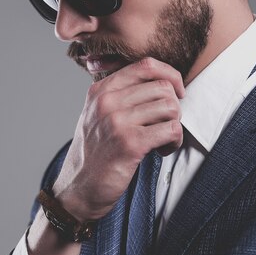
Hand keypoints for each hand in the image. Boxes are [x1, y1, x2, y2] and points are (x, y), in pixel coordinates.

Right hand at [51, 57, 184, 220]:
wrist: (78, 189)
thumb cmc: (95, 153)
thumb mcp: (98, 115)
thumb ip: (121, 95)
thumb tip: (161, 80)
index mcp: (101, 90)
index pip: (146, 65)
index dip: (170, 75)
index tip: (178, 92)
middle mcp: (107, 101)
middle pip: (163, 87)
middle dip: (174, 107)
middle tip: (166, 125)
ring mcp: (118, 121)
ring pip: (170, 107)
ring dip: (175, 125)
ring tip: (164, 140)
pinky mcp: (130, 143)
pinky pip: (171, 130)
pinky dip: (175, 141)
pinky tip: (163, 150)